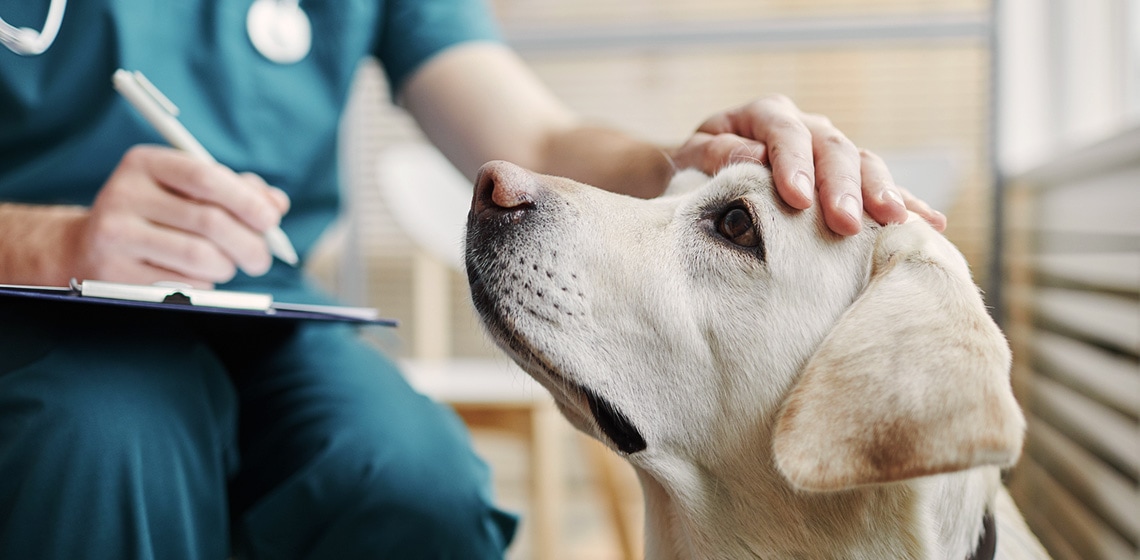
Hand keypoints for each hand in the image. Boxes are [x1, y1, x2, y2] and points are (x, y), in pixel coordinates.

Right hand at [69, 145, 289, 287]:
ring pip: (200, 256)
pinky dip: (204, 284)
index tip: (271, 221)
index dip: (246, 201)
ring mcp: (115, 235)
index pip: (205, 177)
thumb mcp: (188, 190)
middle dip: (249, 244)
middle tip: (261, 258)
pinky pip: (182, 284)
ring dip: (227, 266)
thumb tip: (276, 204)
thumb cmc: (157, 214)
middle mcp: (124, 193)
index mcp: (145, 163)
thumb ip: (236, 191)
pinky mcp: (114, 273)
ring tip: (227, 265)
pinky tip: (196, 277)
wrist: (88, 247)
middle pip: (209, 221)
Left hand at [671, 95, 945, 234]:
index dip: (793, 164)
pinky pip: (882, 188)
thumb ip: (716, 156)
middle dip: (842, 187)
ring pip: (865, 164)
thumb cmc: (695, 169)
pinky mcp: (848, 180)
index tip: (797, 199)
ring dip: (881, 194)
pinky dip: (907, 204)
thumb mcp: (692, 159)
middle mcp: (806, 127)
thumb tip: (752, 159)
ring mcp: (831, 152)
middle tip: (845, 223)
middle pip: (833, 149)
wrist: (702, 177)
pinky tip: (931, 224)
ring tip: (894, 222)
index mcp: (765, 115)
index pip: (785, 133)